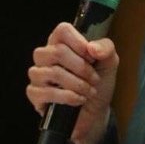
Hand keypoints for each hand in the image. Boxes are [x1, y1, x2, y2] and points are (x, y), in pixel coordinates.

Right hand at [26, 22, 118, 143]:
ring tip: (89, 91)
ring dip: (77, 84)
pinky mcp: (34, 94)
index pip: (62, 30)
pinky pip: (46, 92)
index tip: (92, 57)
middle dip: (82, 68)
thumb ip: (106, 49)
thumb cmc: (97, 84)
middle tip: (94, 79)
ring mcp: (38, 75)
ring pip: (53, 72)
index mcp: (61, 43)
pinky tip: (79, 100)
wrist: (95, 112)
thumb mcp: (109, 63)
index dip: (79, 42)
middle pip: (57, 51)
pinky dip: (68, 97)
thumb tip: (92, 48)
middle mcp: (46, 56)